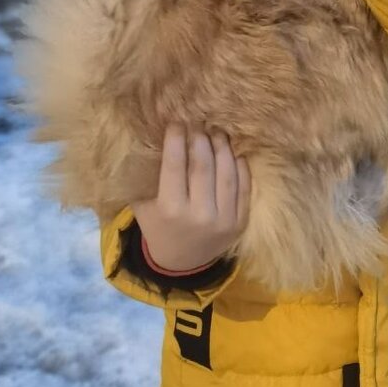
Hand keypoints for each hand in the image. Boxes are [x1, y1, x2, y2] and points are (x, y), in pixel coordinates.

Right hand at [132, 124, 250, 271]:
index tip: (177, 123)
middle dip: (201, 139)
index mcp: (170, 210)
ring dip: (223, 149)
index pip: (175, 165)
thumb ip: (147, 177)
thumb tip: (151, 138)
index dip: (177, 140)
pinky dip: (240, 168)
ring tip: (217, 133)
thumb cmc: (158, 226)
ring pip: (227, 174)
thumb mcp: (143, 204)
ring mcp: (223, 220)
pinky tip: (234, 153)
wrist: (181, 263)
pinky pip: (244, 188)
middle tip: (199, 124)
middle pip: (203, 166)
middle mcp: (198, 215)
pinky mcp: (240, 223)